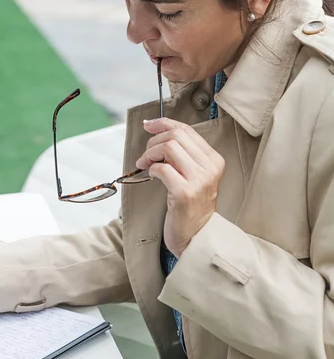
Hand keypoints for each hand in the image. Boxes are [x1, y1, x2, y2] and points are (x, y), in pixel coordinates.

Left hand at [136, 118, 224, 257]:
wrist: (197, 236)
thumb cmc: (191, 205)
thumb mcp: (194, 174)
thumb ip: (183, 153)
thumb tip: (157, 129)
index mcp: (214, 159)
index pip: (187, 130)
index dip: (164, 123)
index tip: (149, 125)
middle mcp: (210, 167)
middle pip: (176, 135)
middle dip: (155, 140)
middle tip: (146, 153)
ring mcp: (199, 180)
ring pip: (169, 148)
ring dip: (150, 153)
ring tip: (145, 164)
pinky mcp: (185, 193)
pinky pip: (162, 169)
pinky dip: (152, 169)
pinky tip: (152, 175)